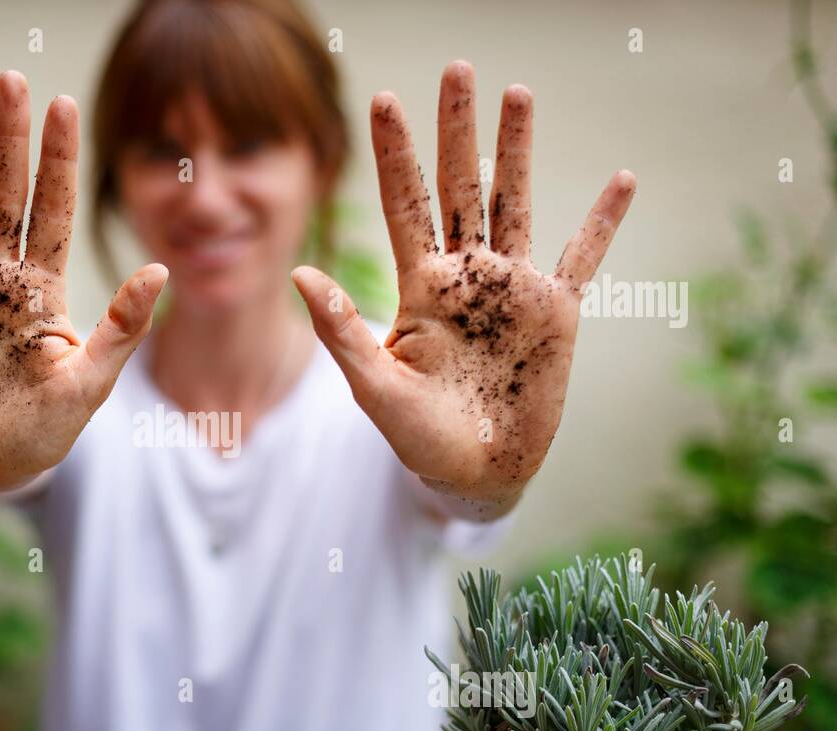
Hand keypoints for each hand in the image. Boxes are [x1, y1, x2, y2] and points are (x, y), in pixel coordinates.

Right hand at [0, 71, 167, 495]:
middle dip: (7, 140)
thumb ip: (123, 327)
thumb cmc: (45, 428)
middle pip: (3, 195)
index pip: (54, 209)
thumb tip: (161, 269)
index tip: (61, 105)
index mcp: (44, 288)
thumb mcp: (91, 381)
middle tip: (10, 82)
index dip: (58, 160)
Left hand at [293, 61, 633, 512]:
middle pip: (460, 187)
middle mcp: (465, 275)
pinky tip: (622, 180)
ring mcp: (511, 290)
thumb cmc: (417, 436)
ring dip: (518, 150)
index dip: (394, 155)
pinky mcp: (555, 313)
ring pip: (516, 203)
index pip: (403, 205)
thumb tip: (299, 273)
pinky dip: (603, 222)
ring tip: (518, 93)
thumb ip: (342, 330)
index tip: (383, 99)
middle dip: (457, 130)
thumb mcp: (375, 386)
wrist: (475, 472)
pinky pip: (582, 257)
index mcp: (419, 286)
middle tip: (458, 68)